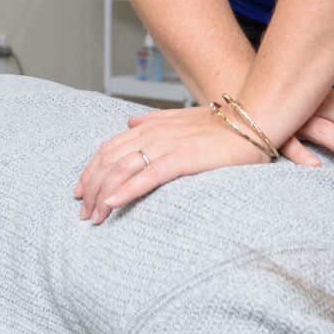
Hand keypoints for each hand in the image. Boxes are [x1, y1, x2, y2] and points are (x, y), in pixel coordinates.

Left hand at [73, 105, 269, 223]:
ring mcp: (167, 145)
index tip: (80, 190)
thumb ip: (155, 120)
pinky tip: (112, 203)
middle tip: (83, 213)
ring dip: (102, 194)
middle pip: (109, 161)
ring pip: (122, 170)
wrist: (253, 121)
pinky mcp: (183, 158)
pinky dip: (126, 189)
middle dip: (90, 187)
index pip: (109, 148)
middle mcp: (153, 134)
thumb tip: (130, 123)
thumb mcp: (184, 117)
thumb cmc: (222, 123)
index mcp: (151, 126)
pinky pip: (148, 176)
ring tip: (93, 216)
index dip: (90, 169)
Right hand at [279, 90, 333, 167]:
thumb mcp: (327, 97)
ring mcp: (296, 117)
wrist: (247, 84)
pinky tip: (315, 166)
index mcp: (331, 98)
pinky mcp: (274, 130)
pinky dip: (301, 153)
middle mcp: (317, 105)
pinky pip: (287, 143)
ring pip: (325, 130)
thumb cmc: (293, 96)